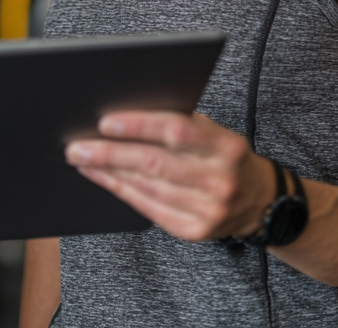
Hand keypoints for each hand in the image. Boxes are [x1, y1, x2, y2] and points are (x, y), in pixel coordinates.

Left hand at [64, 110, 274, 240]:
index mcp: (225, 145)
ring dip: (109, 173)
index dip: (138, 125)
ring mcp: (209, 209)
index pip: (177, 130)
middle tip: (77, 145)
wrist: (260, 202)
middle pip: (155, 162)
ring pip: (148, 187)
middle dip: (111, 153)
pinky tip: (103, 179)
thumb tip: (125, 107)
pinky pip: (149, 209)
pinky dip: (121, 191)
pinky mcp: (195, 231)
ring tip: (83, 159)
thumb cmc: (224, 156)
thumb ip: (179, 120)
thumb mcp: (214, 131)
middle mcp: (219, 178)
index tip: (104, 122)